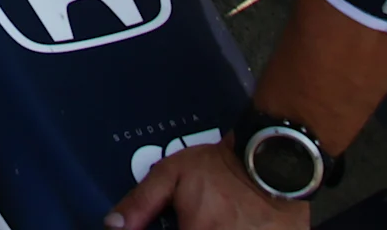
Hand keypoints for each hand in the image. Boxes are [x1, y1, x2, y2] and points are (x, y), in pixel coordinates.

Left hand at [108, 140, 308, 229]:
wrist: (275, 164)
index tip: (173, 224)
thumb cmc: (220, 169)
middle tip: (192, 217)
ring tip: (212, 216)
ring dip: (206, 228)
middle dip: (188, 228)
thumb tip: (112, 225)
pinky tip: (229, 221)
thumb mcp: (173, 175)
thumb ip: (141, 203)